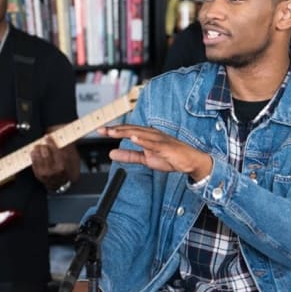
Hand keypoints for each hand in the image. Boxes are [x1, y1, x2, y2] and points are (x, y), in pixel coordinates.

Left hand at [29, 136, 69, 189]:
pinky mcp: (38, 175)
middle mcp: (53, 171)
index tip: (47, 136)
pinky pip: (33, 163)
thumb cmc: (65, 170)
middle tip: (43, 142)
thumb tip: (58, 138)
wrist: (60, 184)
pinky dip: (33, 156)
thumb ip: (65, 149)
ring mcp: (45, 174)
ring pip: (38, 158)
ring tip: (37, 146)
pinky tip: (34, 152)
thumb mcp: (71, 160)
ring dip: (37, 150)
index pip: (55, 151)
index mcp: (62, 166)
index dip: (50, 142)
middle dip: (43, 146)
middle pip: (46, 154)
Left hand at [97, 125, 212, 179]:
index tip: (101, 131)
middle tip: (101, 130)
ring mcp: (159, 139)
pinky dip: (143, 140)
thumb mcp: (145, 159)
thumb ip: (129, 156)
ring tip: (112, 132)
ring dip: (125, 132)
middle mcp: (152, 134)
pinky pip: (153, 143)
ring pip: (140, 134)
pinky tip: (134, 138)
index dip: (114, 130)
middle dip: (115, 129)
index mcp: (147, 135)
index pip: (128, 131)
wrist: (190, 162)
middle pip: (131, 130)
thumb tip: (112, 154)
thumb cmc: (170, 157)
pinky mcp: (166, 147)